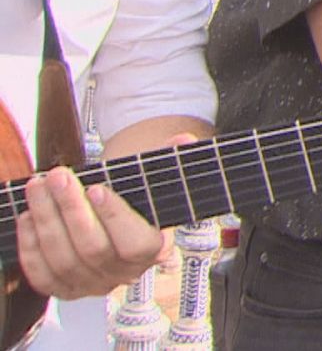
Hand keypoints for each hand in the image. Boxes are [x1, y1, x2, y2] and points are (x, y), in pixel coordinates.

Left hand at [16, 131, 197, 299]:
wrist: (113, 224)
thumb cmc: (131, 197)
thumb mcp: (153, 178)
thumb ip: (170, 160)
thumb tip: (184, 139)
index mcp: (153, 249)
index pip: (135, 243)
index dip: (115, 217)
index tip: (96, 188)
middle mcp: (124, 274)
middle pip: (93, 249)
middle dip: (71, 209)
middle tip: (58, 176)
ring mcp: (93, 285)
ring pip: (64, 260)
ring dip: (46, 220)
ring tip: (38, 187)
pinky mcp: (65, 290)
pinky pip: (43, 276)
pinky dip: (31, 247)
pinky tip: (29, 216)